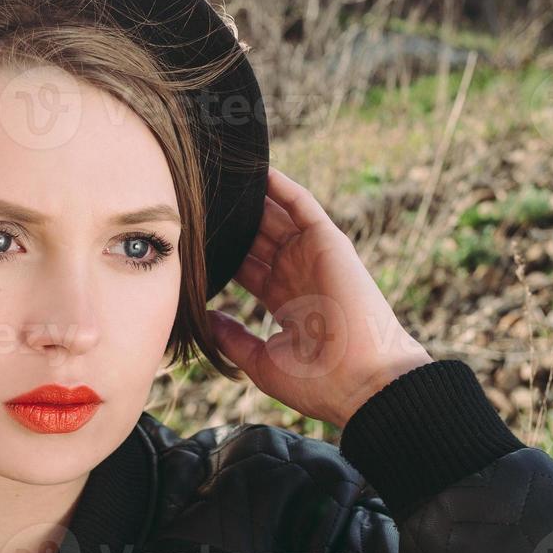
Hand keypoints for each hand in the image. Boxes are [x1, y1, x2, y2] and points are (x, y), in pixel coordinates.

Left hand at [209, 166, 432, 428]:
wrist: (361, 382)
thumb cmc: (319, 382)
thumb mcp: (262, 361)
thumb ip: (233, 337)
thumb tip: (204, 318)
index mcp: (286, 302)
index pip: (247, 268)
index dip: (221, 253)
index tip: (191, 238)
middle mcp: (299, 275)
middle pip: (257, 239)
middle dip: (231, 222)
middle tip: (196, 197)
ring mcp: (314, 257)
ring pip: (275, 217)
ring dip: (251, 198)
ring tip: (219, 177)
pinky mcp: (328, 242)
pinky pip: (301, 205)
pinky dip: (280, 186)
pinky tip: (255, 170)